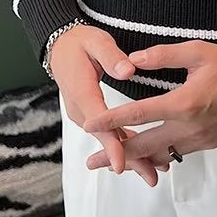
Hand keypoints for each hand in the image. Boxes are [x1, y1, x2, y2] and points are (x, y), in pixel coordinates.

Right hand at [50, 24, 168, 185]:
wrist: (61, 45)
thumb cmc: (80, 42)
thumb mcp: (96, 41)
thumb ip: (111, 56)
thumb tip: (128, 71)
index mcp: (82, 91)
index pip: (99, 121)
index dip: (112, 142)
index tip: (122, 161)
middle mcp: (81, 108)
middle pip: (105, 138)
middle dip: (128, 158)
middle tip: (151, 175)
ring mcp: (85, 114)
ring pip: (108, 139)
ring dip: (129, 155)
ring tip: (154, 171)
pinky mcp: (91, 114)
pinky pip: (108, 133)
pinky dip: (124, 146)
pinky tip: (142, 156)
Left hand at [81, 40, 216, 169]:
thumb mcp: (197, 51)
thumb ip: (162, 55)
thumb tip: (132, 59)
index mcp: (183, 103)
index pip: (138, 115)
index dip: (110, 120)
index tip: (88, 125)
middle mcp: (189, 128)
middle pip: (144, 147)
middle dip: (115, 155)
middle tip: (90, 162)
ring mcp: (200, 140)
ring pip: (160, 155)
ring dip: (136, 159)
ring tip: (113, 162)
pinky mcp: (208, 144)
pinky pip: (177, 154)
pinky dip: (158, 156)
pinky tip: (147, 154)